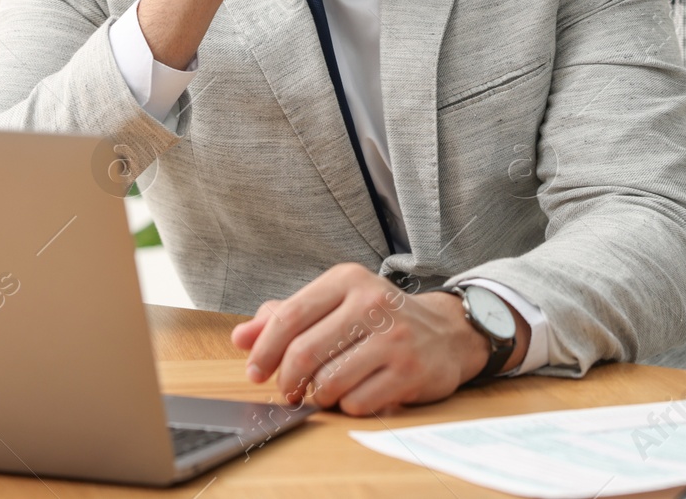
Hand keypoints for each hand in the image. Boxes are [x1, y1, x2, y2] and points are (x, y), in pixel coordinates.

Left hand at [230, 263, 499, 415]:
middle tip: (286, 390)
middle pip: (305, 352)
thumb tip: (240, 338)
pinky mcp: (409, 371)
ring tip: (322, 390)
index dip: (264, 349)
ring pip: (328, 381)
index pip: (290, 315)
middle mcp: (372, 302)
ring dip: (317, 396)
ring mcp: (394, 338)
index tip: (254, 371)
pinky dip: (346, 406)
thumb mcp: (334, 305)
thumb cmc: (377, 319)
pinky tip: (354, 394)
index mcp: (347, 279)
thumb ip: (285, 317)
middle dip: (287, 380)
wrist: (444, 333)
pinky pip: (356, 403)